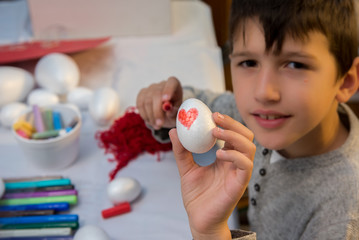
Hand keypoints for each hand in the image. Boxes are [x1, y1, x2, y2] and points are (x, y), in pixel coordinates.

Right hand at [136, 76, 182, 128]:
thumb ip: (174, 111)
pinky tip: (151, 121)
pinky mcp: (142, 93)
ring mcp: (151, 88)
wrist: (166, 113)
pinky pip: (140, 104)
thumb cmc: (174, 111)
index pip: (171, 82)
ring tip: (157, 126)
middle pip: (156, 94)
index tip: (166, 99)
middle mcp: (162, 84)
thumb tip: (168, 109)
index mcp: (174, 84)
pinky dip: (145, 115)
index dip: (168, 90)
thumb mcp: (177, 113)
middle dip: (157, 111)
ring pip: (147, 101)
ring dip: (151, 116)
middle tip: (160, 124)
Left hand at [169, 112, 254, 239]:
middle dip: (233, 123)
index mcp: (225, 156)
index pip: (233, 133)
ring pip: (249, 148)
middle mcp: (235, 162)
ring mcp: (239, 173)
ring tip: (216, 133)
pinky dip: (235, 156)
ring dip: (234, 136)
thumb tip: (174, 131)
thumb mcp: (186, 168)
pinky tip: (219, 154)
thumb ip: (181, 151)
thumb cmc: (196, 195)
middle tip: (216, 117)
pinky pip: (246, 165)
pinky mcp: (240, 184)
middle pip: (246, 136)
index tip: (211, 113)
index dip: (226, 121)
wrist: (199, 219)